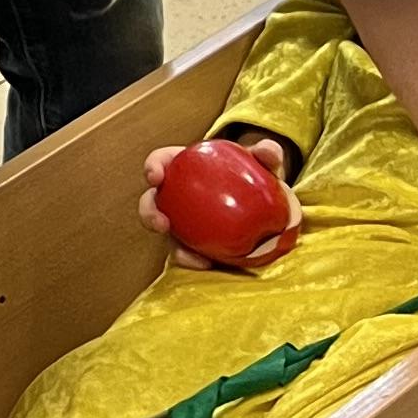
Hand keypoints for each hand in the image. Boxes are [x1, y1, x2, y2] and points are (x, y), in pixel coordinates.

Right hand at [139, 134, 302, 271]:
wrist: (264, 204)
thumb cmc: (253, 174)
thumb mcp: (262, 162)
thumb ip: (267, 153)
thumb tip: (268, 153)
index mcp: (182, 167)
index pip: (159, 163)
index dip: (152, 167)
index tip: (155, 177)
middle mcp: (176, 196)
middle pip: (152, 203)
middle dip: (149, 213)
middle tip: (162, 223)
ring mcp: (182, 223)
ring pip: (169, 237)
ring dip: (172, 246)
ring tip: (186, 255)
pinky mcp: (193, 245)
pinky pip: (188, 254)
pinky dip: (194, 260)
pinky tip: (207, 264)